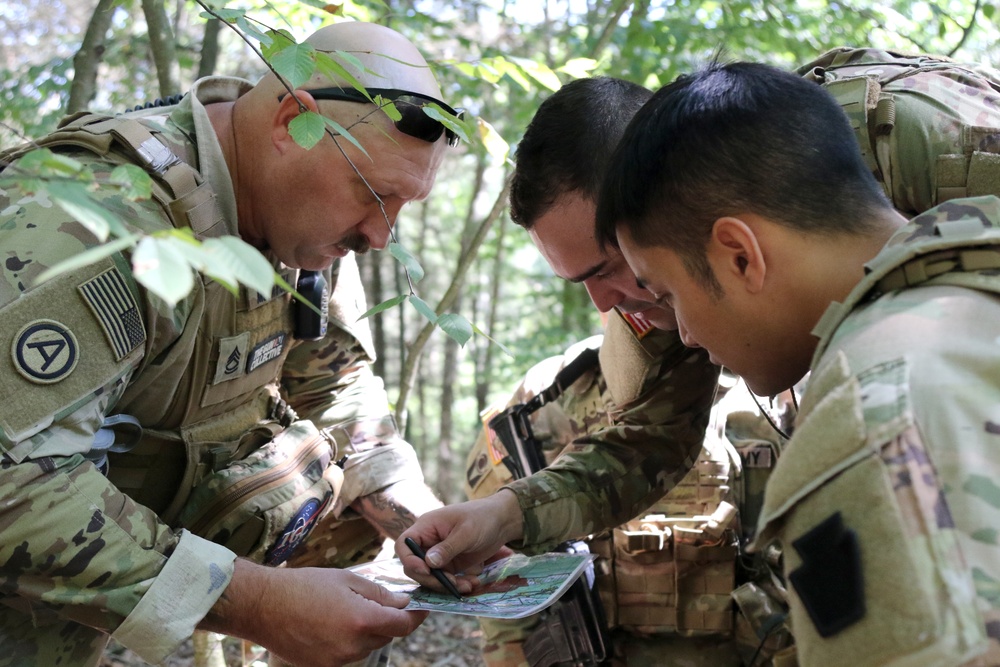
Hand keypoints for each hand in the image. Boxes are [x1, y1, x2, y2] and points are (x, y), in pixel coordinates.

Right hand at [201, 560, 427, 666]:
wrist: (263, 605)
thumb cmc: (304, 585)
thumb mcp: (346, 580)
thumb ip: (379, 594)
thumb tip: (403, 602)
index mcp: (362, 620)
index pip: (403, 625)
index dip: (416, 616)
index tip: (422, 607)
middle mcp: (352, 646)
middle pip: (386, 636)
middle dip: (388, 620)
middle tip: (380, 601)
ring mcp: (337, 660)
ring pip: (367, 646)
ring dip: (367, 631)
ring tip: (346, 610)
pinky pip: (347, 654)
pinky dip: (348, 640)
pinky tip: (332, 623)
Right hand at [395, 490, 522, 591]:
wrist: (502, 521)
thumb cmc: (482, 518)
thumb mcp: (466, 532)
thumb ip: (448, 548)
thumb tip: (428, 563)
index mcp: (426, 527)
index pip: (404, 544)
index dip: (409, 559)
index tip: (425, 570)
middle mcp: (428, 542)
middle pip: (415, 566)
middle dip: (431, 579)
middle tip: (451, 583)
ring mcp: (438, 555)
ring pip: (431, 577)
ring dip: (446, 585)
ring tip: (468, 585)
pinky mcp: (450, 565)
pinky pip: (446, 580)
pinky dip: (456, 585)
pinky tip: (472, 583)